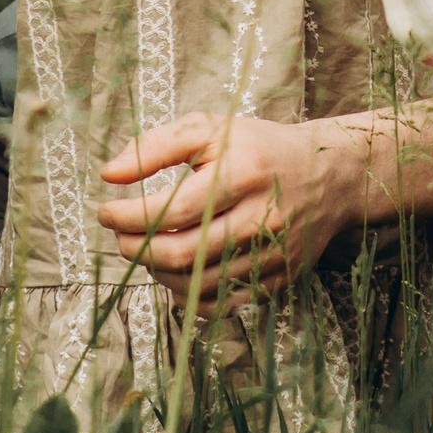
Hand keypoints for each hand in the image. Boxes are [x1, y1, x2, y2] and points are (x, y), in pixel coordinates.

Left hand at [95, 114, 360, 293]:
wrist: (327, 174)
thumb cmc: (258, 148)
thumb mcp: (210, 130)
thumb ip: (155, 146)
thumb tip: (109, 174)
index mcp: (242, 175)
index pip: (171, 210)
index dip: (127, 216)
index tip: (105, 211)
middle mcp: (260, 218)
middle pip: (182, 253)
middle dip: (136, 249)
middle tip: (120, 236)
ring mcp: (272, 254)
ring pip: (198, 284)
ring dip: (158, 272)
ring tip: (148, 249)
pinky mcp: (278, 279)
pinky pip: (221, 302)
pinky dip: (189, 294)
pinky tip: (178, 270)